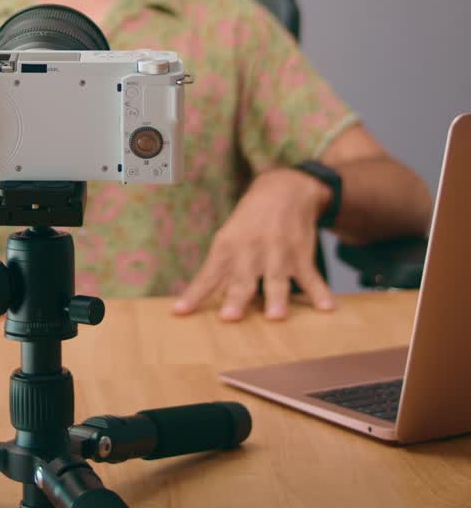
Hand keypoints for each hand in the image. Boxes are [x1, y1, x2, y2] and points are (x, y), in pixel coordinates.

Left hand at [172, 168, 335, 320]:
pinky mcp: (301, 255)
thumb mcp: (229, 237)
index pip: (208, 275)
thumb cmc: (250, 221)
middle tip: (230, 317)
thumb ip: (220, 270)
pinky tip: (327, 307)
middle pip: (242, 278)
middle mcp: (251, 250)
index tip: (180, 312)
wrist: (284, 189)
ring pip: (276, 278)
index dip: (194, 294)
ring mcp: (278, 253)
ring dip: (276, 298)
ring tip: (275, 317)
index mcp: (227, 246)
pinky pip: (311, 277)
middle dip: (236, 297)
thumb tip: (203, 299)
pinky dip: (320, 292)